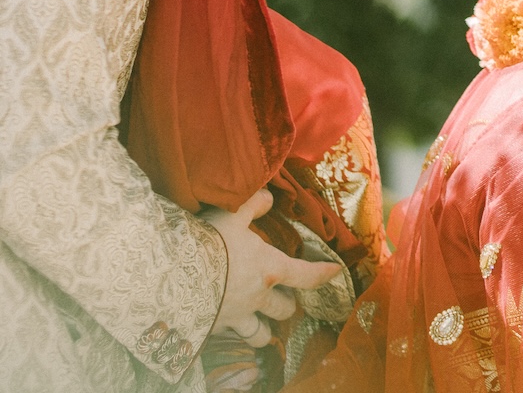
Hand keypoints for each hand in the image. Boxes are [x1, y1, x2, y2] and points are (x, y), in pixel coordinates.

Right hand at [201, 189, 341, 347]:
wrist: (171, 275)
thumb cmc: (209, 241)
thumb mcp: (233, 212)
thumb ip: (254, 203)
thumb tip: (268, 199)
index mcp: (270, 269)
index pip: (306, 275)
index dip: (323, 274)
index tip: (335, 272)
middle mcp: (258, 298)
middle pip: (285, 310)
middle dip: (288, 305)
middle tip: (286, 297)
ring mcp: (236, 317)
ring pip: (261, 334)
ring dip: (266, 329)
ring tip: (263, 324)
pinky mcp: (214, 330)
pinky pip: (231, 339)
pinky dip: (234, 335)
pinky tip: (229, 328)